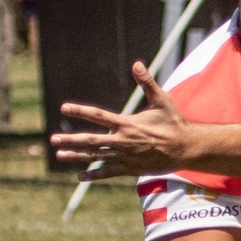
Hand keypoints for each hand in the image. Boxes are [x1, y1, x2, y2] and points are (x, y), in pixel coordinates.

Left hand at [52, 62, 193, 176]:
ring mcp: (126, 156)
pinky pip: (109, 171)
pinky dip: (95, 174)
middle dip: (71, 139)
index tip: (64, 108)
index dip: (80, 111)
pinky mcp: (131, 169)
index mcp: (128, 124)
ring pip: (96, 156)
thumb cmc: (174, 122)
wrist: (187, 148)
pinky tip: (81, 176)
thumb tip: (137, 64)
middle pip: (91, 140)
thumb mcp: (162, 100)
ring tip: (60, 154)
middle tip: (53, 139)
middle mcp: (124, 141)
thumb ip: (147, 82)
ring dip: (76, 156)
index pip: (99, 116)